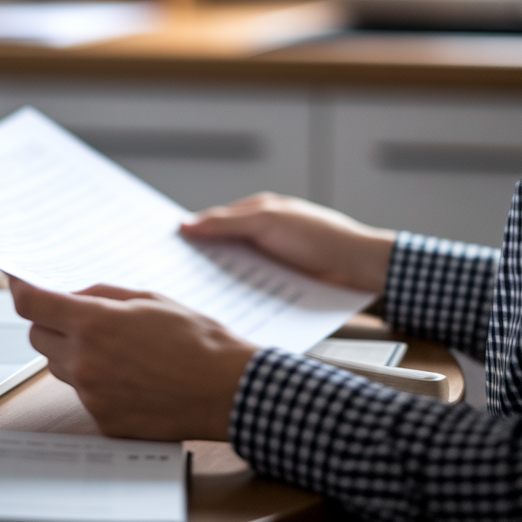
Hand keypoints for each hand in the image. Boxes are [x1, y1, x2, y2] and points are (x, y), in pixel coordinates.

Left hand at [8, 277, 258, 440]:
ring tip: (119, 350)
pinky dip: (97, 383)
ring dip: (74, 353)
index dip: (19, 289)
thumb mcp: (150, 299)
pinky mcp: (104, 421)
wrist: (227, 390)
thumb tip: (71, 294)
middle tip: (80, 318)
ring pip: (59, 367)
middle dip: (51, 323)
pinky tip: (132, 378)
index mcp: (93, 324)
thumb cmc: (198, 341)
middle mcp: (85, 362)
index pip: (32, 304)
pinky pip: (84, 395)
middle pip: (37, 337)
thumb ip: (102, 294)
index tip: (16, 283)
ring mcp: (92, 396)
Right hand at [180, 193, 396, 293]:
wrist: (362, 268)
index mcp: (257, 212)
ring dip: (216, 284)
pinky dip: (237, 297)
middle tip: (166, 277)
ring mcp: (272, 262)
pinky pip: (252, 291)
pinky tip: (222, 309)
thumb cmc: (320, 237)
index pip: (212, 221)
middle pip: (220, 248)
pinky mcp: (283, 286)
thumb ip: (226, 223)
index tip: (159, 246)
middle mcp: (263, 235)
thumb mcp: (268, 222)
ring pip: (234, 273)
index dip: (187, 232)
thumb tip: (185, 225)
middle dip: (196, 261)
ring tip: (187, 298)